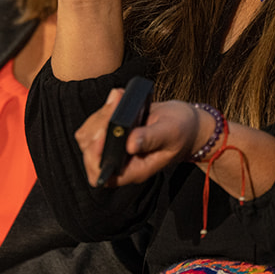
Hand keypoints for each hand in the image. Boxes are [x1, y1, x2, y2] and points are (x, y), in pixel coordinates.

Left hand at [76, 90, 207, 187]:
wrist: (185, 124)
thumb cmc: (181, 132)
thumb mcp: (170, 133)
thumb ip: (151, 138)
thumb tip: (129, 144)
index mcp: (135, 170)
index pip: (103, 175)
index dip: (94, 158)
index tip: (102, 135)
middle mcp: (121, 161)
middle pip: (90, 152)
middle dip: (97, 127)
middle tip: (115, 107)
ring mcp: (115, 147)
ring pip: (88, 136)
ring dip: (99, 115)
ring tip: (118, 99)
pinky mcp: (113, 132)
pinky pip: (96, 123)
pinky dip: (103, 109)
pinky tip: (118, 97)